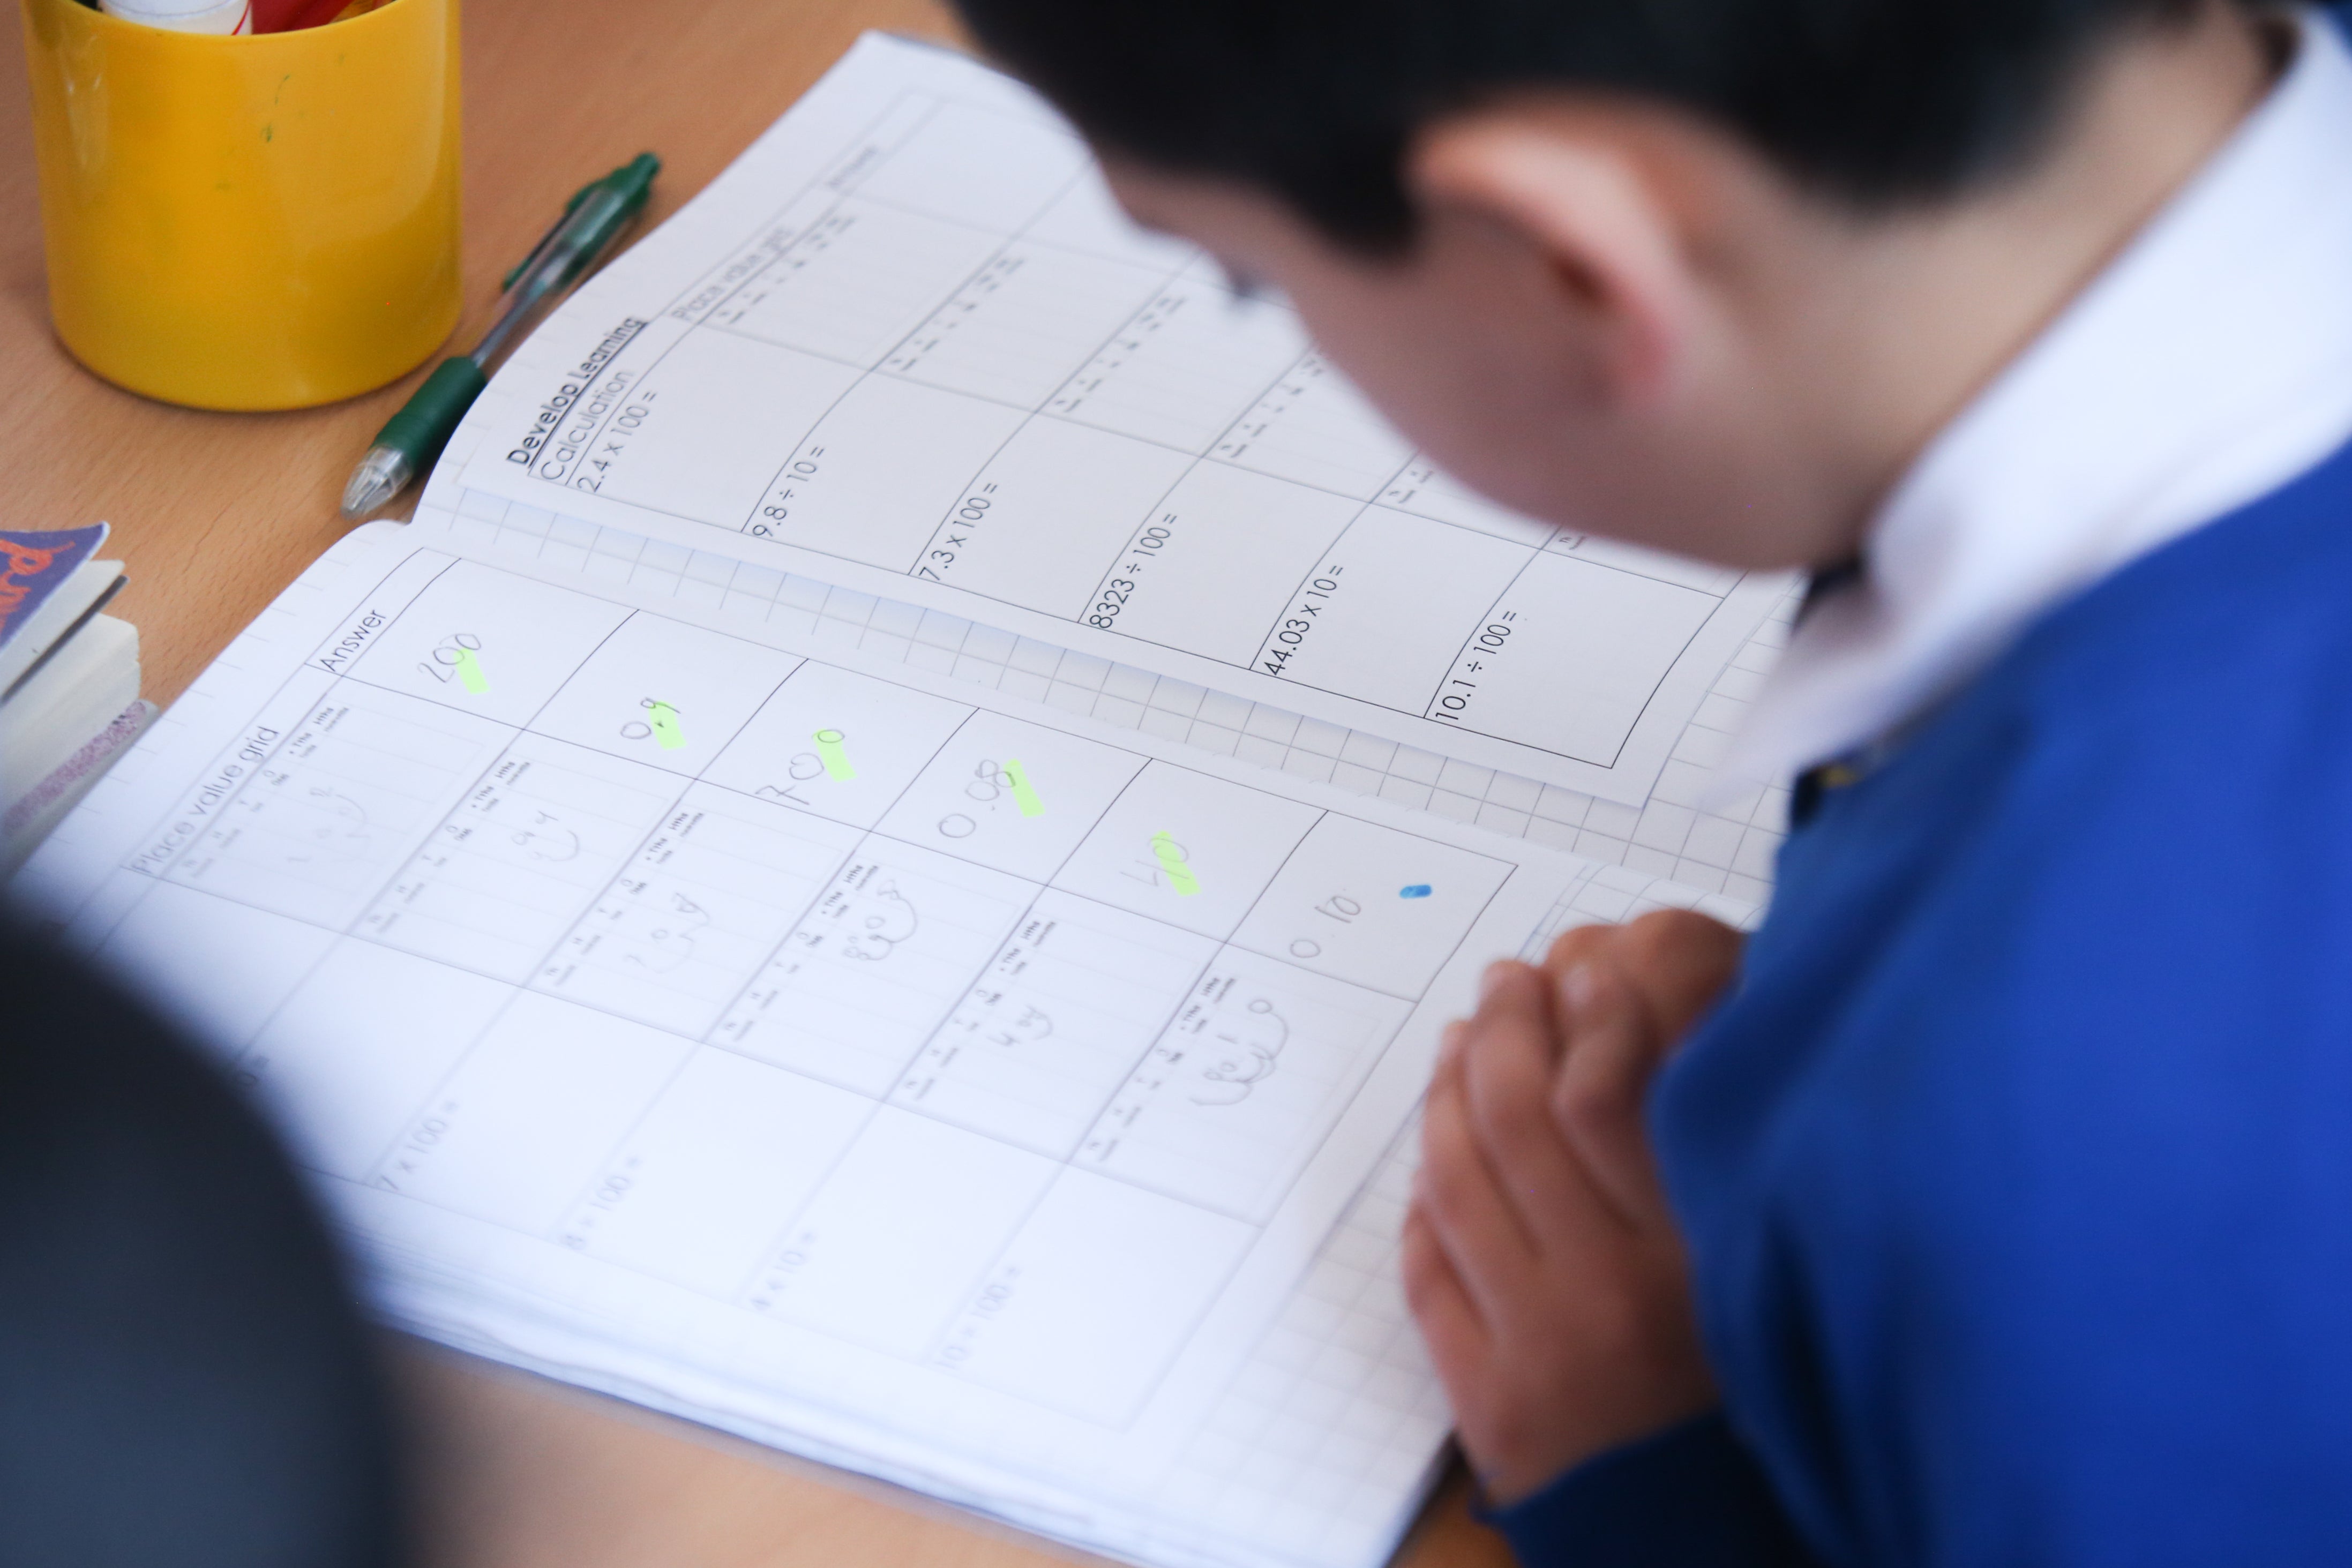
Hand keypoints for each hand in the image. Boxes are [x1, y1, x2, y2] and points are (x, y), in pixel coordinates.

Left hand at [1403, 909, 1743, 1503]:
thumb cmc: (1751, 1407)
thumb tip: (1665, 1055)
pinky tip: (1435, 1153)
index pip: (1613, 1099)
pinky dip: (1424, 1201)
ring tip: (1462, 1039)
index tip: (1587, 970)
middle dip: (1504, 1031)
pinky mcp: (1484, 1398)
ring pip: (1455, 1183)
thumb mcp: (1760, 1281)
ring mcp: (1533, 1349)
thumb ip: (1711, 1181)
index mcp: (1693, 1263)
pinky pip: (1429, 1269)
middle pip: (1517, 1122)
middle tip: (1506, 979)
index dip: (1591, 1019)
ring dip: (1448, 1096)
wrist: (1699, 1548)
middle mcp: (1607, 1298)